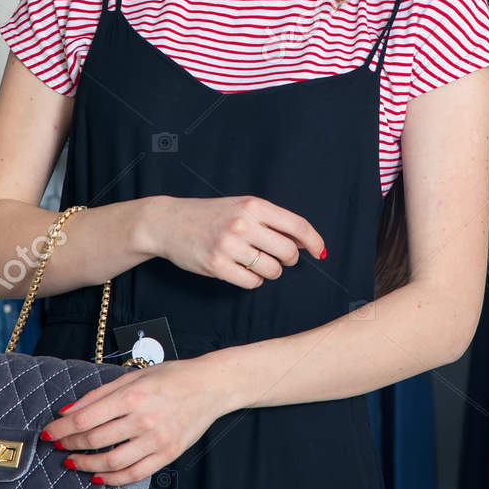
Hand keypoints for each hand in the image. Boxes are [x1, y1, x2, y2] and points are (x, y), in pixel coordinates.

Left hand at [39, 358, 231, 485]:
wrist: (210, 386)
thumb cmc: (171, 376)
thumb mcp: (133, 375)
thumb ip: (99, 394)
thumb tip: (67, 411)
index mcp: (132, 395)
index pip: (85, 419)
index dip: (62, 429)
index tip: (49, 433)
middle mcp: (143, 419)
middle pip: (94, 440)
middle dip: (69, 445)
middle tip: (58, 446)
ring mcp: (157, 439)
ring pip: (111, 462)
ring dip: (86, 465)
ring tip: (74, 462)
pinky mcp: (168, 454)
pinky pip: (134, 474)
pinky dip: (113, 479)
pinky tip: (99, 476)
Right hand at [145, 194, 325, 288]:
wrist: (169, 222)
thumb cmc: (210, 215)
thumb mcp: (242, 207)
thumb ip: (271, 220)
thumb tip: (304, 240)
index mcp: (253, 206)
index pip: (296, 225)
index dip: (313, 241)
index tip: (319, 252)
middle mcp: (243, 224)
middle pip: (288, 252)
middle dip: (289, 260)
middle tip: (279, 258)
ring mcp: (229, 245)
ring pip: (272, 270)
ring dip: (270, 271)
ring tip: (256, 263)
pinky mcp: (216, 265)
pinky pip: (251, 282)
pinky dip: (253, 280)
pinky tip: (243, 271)